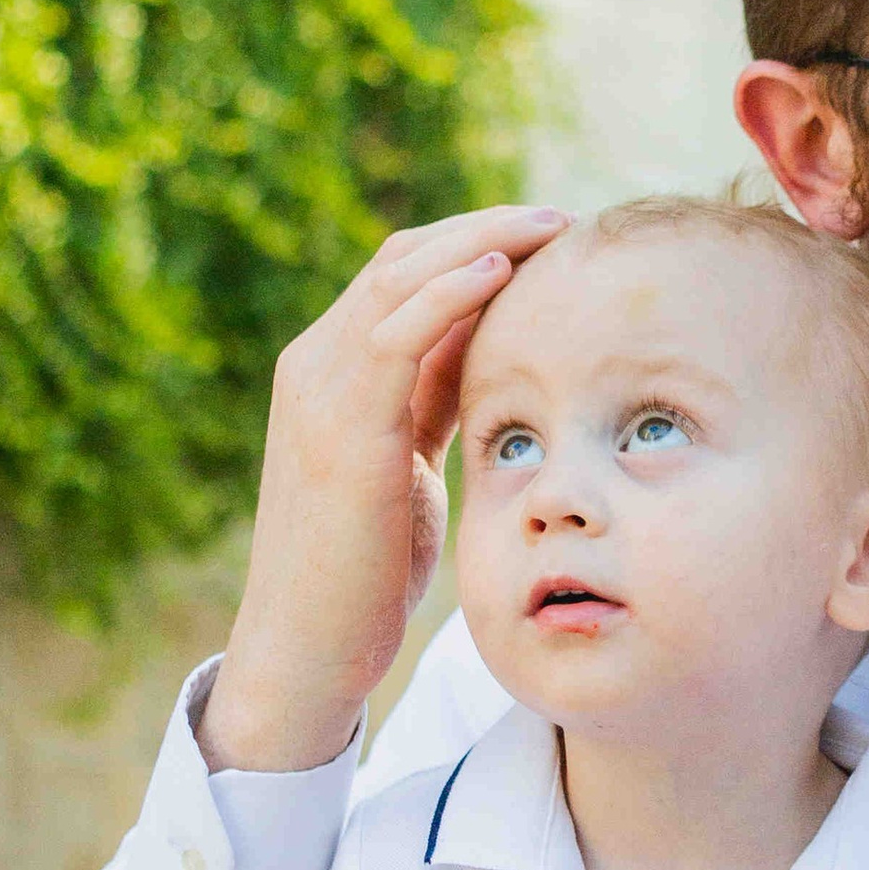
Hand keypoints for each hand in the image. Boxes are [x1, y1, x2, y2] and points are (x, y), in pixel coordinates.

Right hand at [199, 205, 567, 771]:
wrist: (306, 648)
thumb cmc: (363, 573)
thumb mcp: (407, 468)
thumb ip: (432, 405)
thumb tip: (490, 356)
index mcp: (331, 373)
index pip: (401, 276)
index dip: (473, 246)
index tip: (549, 241)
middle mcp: (315, 365)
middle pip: (402, 260)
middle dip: (486, 229)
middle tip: (563, 221)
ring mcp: (320, 389)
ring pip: (400, 278)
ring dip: (481, 241)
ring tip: (550, 228)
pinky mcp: (341, 423)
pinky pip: (396, 331)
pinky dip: (448, 290)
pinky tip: (500, 271)